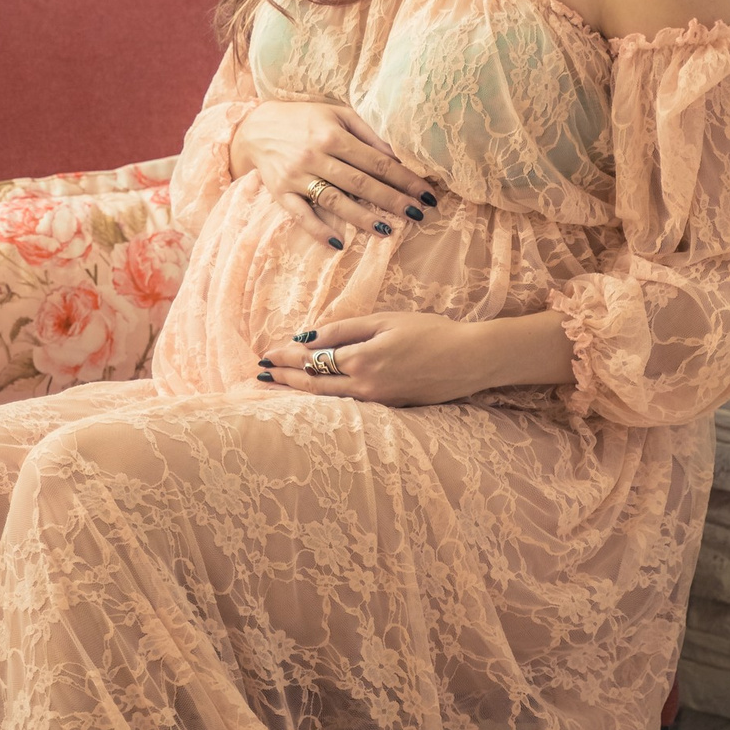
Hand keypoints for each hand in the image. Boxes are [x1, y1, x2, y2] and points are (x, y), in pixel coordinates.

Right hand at [230, 98, 435, 249]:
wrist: (256, 127)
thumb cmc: (305, 119)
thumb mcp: (337, 114)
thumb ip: (368, 133)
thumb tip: (397, 156)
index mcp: (332, 135)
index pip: (377, 162)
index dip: (405, 179)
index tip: (426, 194)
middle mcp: (315, 157)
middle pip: (361, 184)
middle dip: (393, 200)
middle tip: (418, 215)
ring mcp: (297, 177)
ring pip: (335, 202)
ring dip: (363, 219)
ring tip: (389, 231)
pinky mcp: (280, 193)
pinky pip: (301, 216)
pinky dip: (319, 230)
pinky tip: (339, 243)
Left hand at [255, 310, 574, 405]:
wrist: (469, 359)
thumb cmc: (430, 331)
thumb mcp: (386, 321)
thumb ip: (345, 330)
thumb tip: (308, 336)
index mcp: (361, 361)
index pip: (312, 361)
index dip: (286, 357)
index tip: (265, 354)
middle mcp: (364, 387)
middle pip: (313, 385)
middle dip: (284, 377)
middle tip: (260, 373)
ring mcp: (377, 402)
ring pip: (327, 399)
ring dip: (299, 390)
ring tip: (277, 385)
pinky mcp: (390, 408)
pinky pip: (348, 404)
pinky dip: (324, 399)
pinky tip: (315, 395)